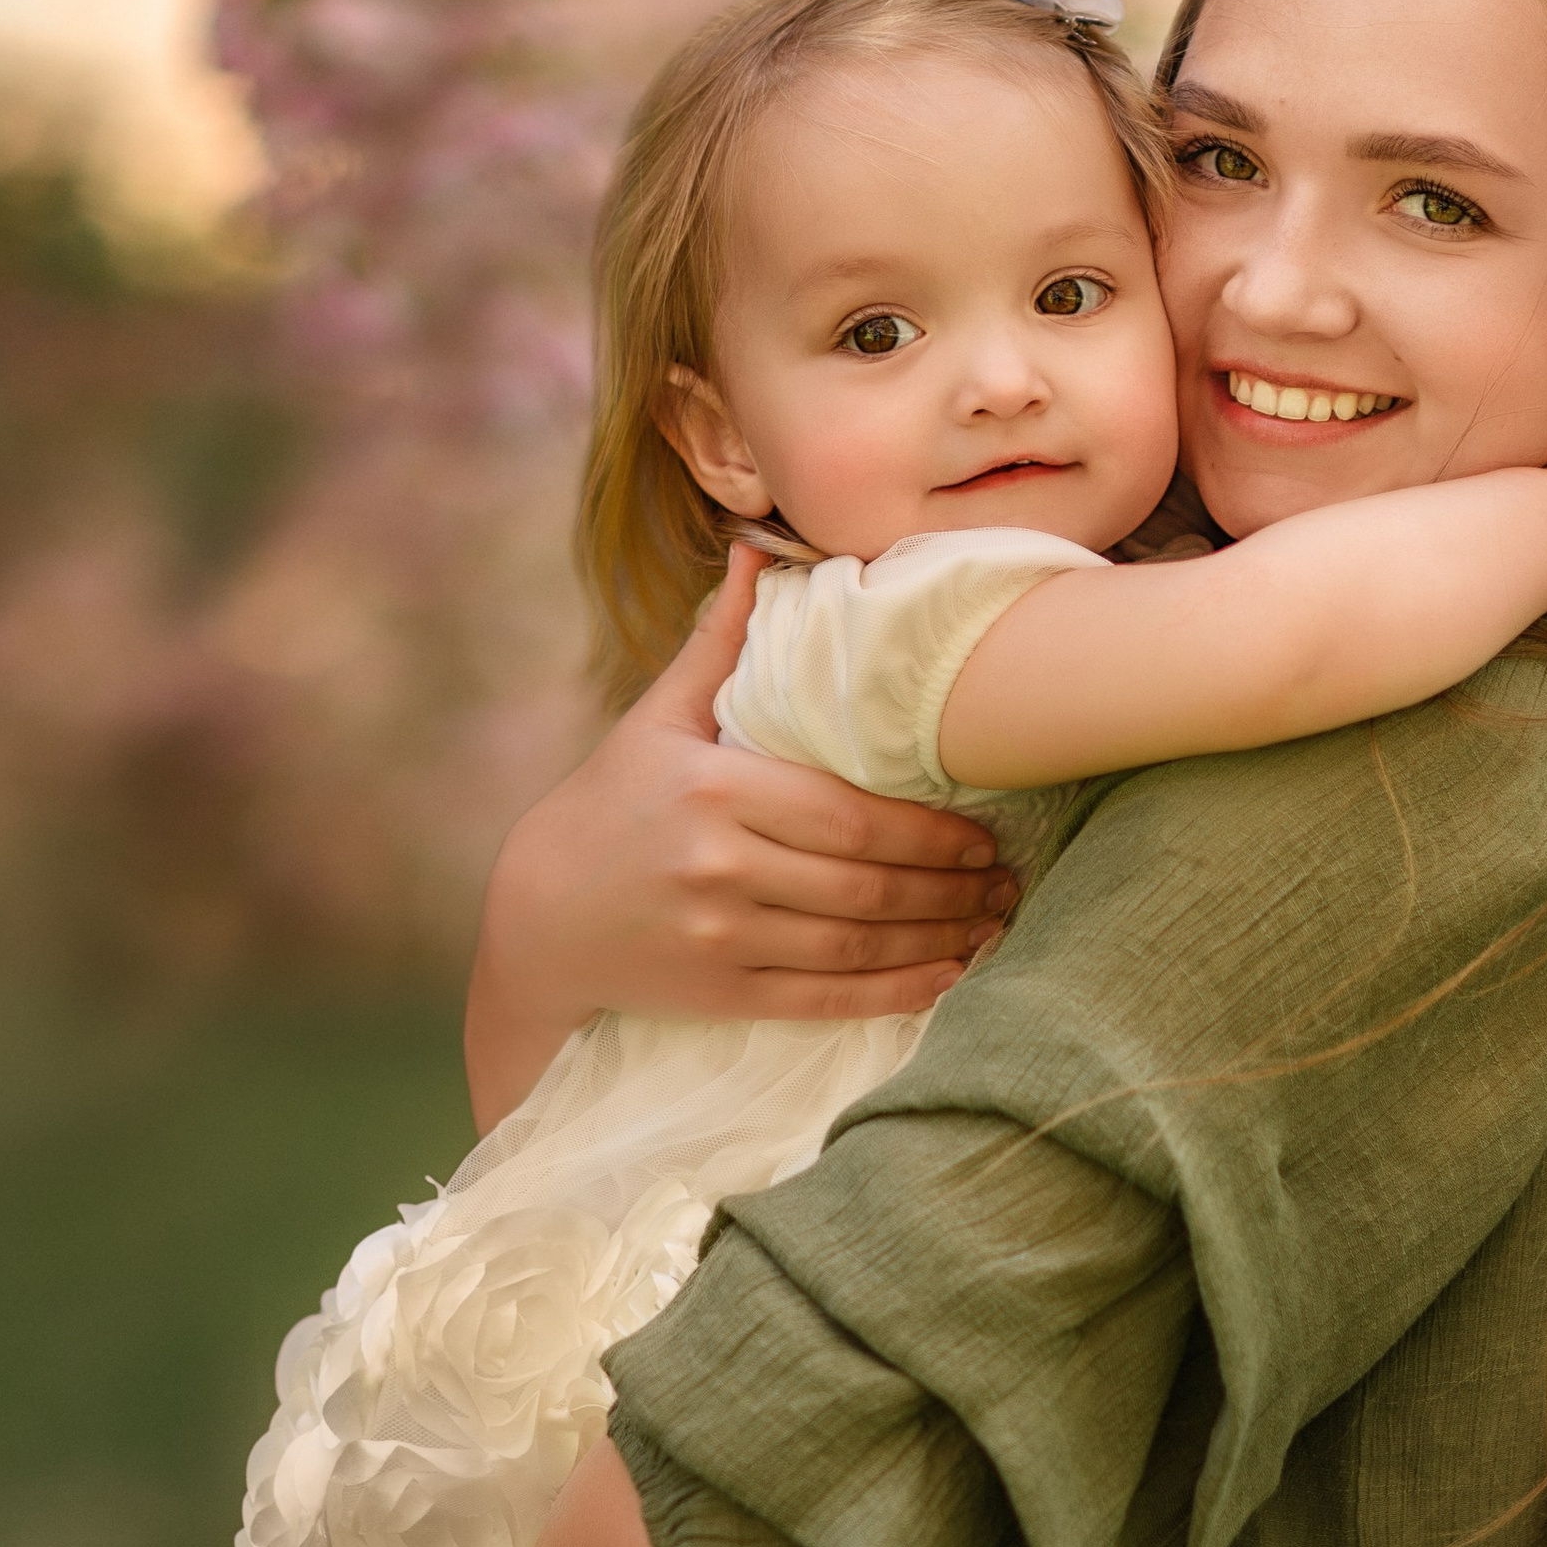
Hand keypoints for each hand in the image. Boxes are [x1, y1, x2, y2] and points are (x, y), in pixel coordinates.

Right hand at [463, 544, 1017, 1127]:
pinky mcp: (719, 994)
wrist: (539, 914)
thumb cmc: (612, 801)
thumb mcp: (658, 716)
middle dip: (950, 888)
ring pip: (856, 945)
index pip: (850, 816)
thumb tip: (756, 548)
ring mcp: (719, 936)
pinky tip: (948, 976)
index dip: (929, 832)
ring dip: (939, 938)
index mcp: (715, 790)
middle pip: (865, 885)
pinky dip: (898, 992)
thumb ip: (720, 643)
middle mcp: (719, 867)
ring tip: (992, 922)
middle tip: (1008, 879)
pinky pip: (828, 998)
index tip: (985, 833)